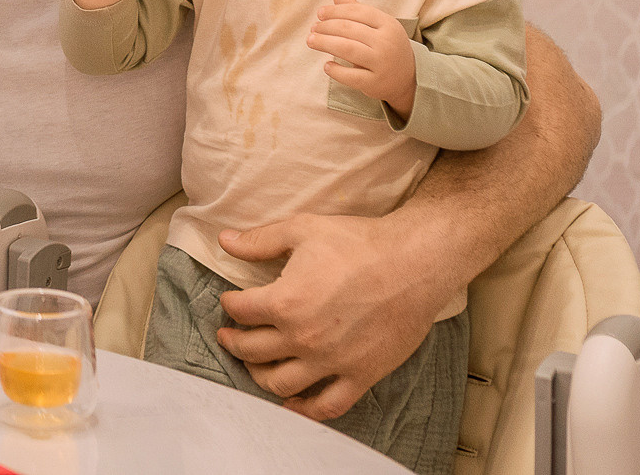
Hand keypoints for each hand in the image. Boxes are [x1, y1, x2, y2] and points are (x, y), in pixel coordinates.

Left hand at [214, 211, 459, 419]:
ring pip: (280, 383)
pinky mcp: (361, 375)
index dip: (228, 304)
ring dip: (258, 375)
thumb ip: (259, 240)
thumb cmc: (359, 243)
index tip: (231, 301)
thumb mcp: (301, 229)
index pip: (239, 311)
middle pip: (252, 350)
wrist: (415, 264)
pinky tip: (292, 402)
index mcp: (285, 302)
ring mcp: (332, 361)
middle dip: (234, 342)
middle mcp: (304, 337)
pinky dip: (305, 410)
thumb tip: (225, 241)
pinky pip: (328, 405)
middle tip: (230, 336)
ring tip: (254, 364)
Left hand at [309, 0, 414, 116]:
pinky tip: (327, 66)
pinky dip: (335, 70)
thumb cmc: (384, 45)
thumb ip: (355, 8)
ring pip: (347, 49)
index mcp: (388, 24)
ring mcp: (382, 64)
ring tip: (311, 41)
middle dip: (326, 27)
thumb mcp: (376, 25)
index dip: (335, 11)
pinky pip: (351, 76)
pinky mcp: (375, 83)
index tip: (320, 14)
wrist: (407, 78)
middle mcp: (387, 42)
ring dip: (324, 43)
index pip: (358, 11)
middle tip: (313, 29)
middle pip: (349, 29)